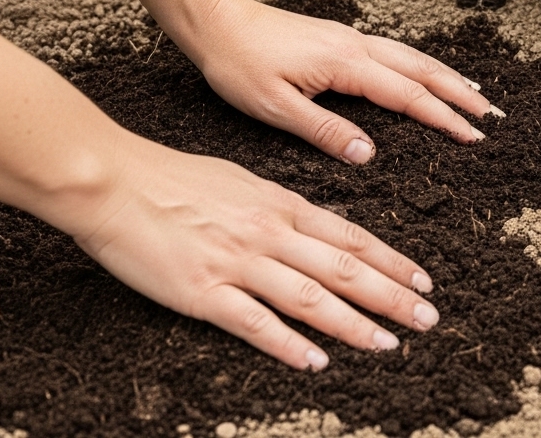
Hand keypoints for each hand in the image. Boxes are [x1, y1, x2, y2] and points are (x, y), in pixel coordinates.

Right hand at [77, 137, 437, 368]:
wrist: (113, 181)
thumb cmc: (173, 179)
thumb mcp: (243, 182)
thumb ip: (282, 207)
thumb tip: (318, 226)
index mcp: (281, 205)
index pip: (350, 238)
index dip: (392, 262)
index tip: (423, 282)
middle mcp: (269, 234)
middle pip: (343, 270)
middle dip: (392, 296)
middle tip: (427, 319)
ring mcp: (237, 264)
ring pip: (310, 298)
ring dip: (354, 325)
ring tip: (387, 344)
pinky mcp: (202, 293)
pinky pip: (254, 323)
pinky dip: (288, 344)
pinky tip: (315, 362)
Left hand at [179, 0, 499, 163]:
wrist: (215, 20)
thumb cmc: (238, 64)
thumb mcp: (274, 106)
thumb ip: (323, 130)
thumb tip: (367, 154)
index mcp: (346, 63)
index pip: (408, 96)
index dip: (443, 118)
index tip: (472, 136)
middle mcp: (356, 46)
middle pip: (423, 71)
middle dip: (461, 94)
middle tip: (494, 116)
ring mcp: (351, 39)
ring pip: (412, 58)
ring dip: (447, 77)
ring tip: (475, 95)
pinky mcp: (341, 39)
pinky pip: (395, 53)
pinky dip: (422, 67)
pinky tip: (426, 75)